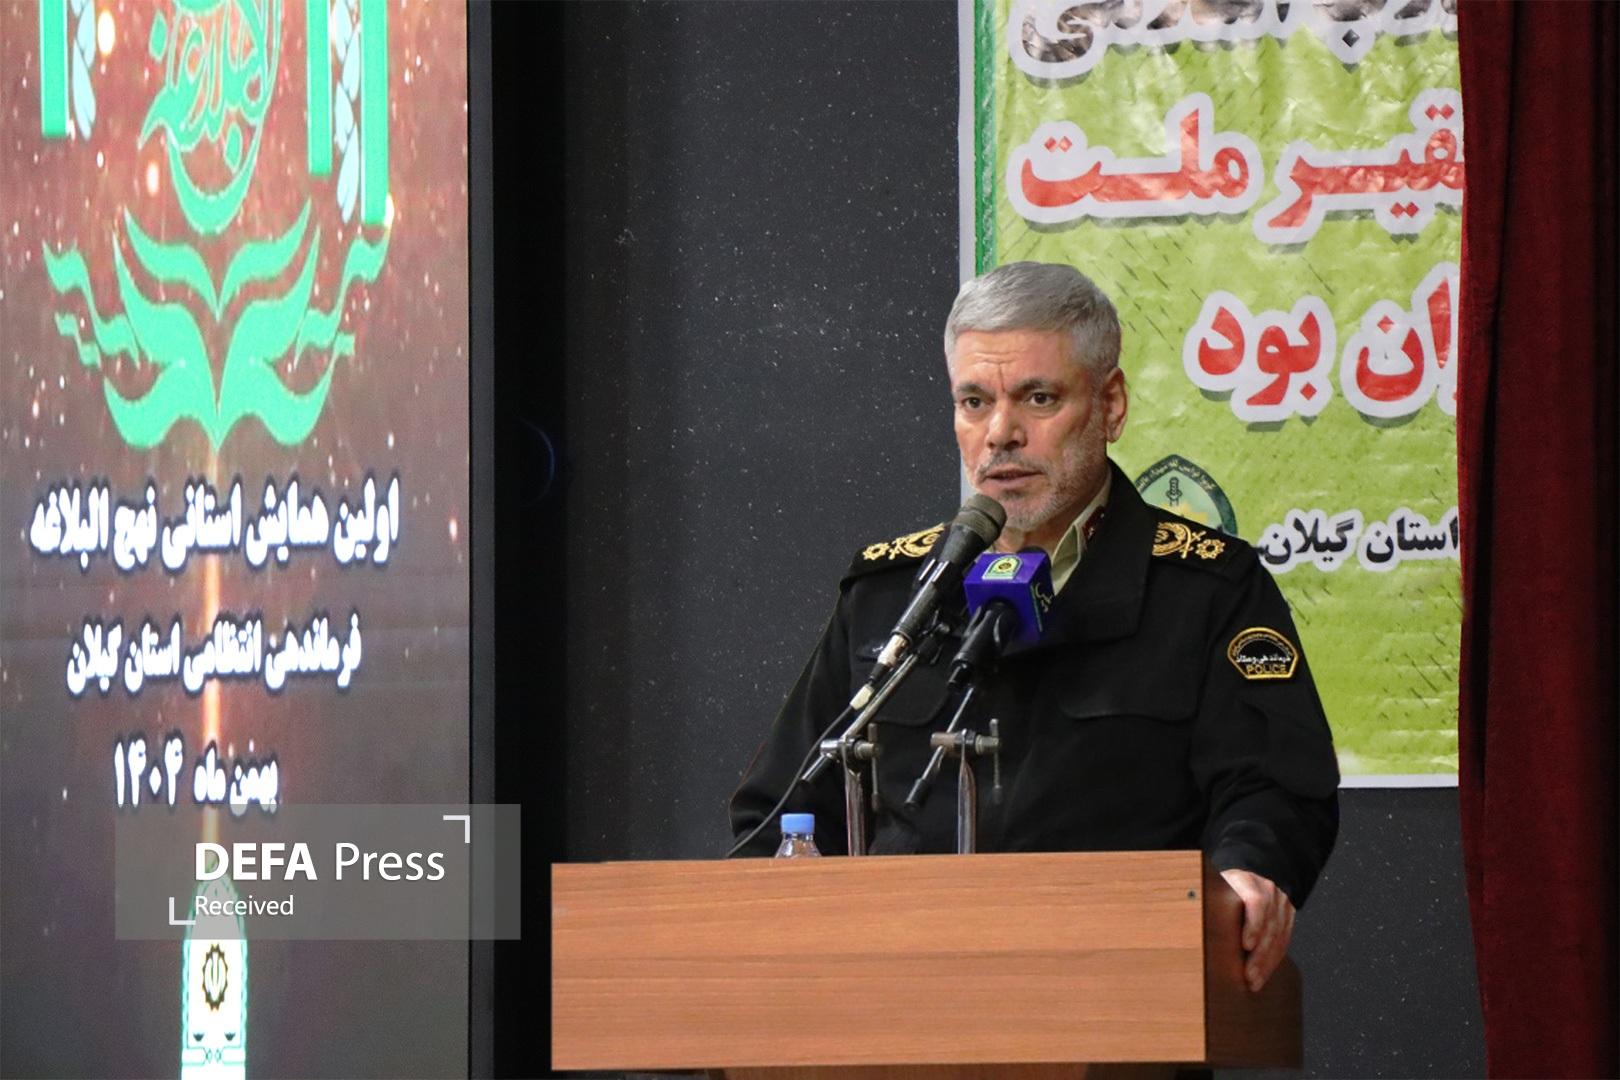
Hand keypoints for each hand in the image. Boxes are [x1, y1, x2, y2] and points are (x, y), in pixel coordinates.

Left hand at [1219, 868, 1294, 991]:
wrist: (1251, 875)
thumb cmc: (1226, 885)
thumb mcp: (1215, 885)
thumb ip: (1207, 900)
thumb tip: (1185, 921)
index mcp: (1247, 881)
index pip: (1255, 901)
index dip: (1253, 925)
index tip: (1246, 945)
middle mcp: (1268, 891)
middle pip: (1268, 925)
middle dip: (1259, 954)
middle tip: (1248, 974)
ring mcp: (1280, 904)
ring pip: (1278, 937)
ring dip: (1266, 963)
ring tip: (1253, 981)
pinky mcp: (1287, 917)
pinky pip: (1283, 941)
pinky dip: (1272, 961)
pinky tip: (1262, 974)